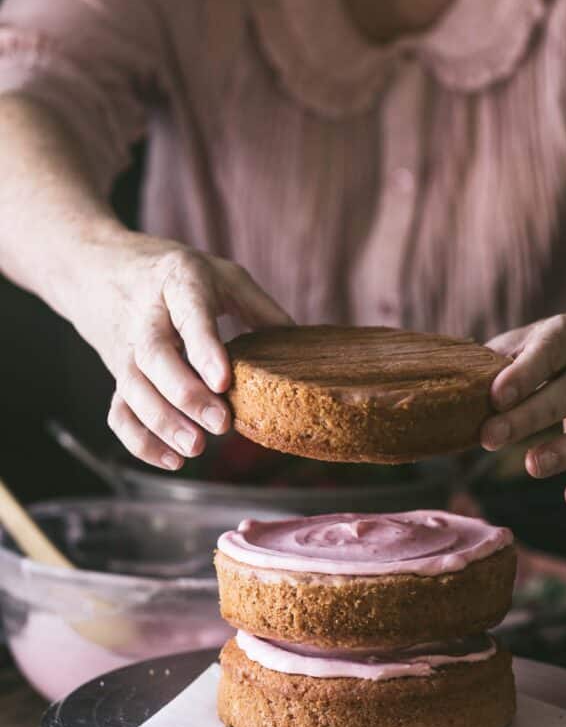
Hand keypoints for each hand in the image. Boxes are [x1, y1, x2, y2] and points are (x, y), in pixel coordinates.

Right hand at [73, 233, 291, 469]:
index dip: (204, 348)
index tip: (224, 381)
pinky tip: (172, 461)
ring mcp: (125, 348)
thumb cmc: (176, 274)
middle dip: (184, 394)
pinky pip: (118, 412)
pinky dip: (140, 441)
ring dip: (161, 422)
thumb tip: (303, 350)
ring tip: (195, 448)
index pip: (189, 314)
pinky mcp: (116, 376)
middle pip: (153, 356)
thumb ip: (262, 309)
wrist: (101, 266)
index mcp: (178, 284)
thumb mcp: (223, 275)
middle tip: (219, 424)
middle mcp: (146, 317)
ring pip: (132, 388)